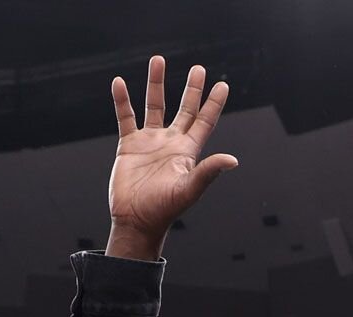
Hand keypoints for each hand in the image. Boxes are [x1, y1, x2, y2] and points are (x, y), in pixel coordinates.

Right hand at [105, 56, 237, 259]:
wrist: (135, 221)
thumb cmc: (164, 210)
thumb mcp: (189, 190)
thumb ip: (208, 172)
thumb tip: (233, 160)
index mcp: (188, 152)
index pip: (204, 121)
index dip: (214, 103)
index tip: (223, 85)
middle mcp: (171, 143)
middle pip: (184, 109)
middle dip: (192, 89)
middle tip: (199, 68)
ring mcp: (150, 142)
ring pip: (154, 106)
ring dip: (156, 83)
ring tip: (158, 60)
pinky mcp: (129, 145)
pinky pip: (126, 117)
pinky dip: (122, 100)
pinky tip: (119, 83)